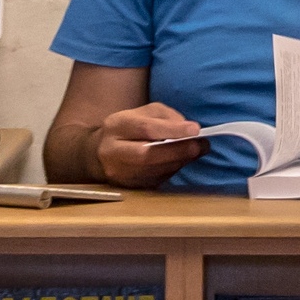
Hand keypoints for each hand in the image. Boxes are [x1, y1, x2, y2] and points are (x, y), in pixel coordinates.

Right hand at [90, 100, 206, 185]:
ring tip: (195, 152)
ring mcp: (120, 174)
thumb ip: (165, 116)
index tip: (195, 129)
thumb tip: (188, 130)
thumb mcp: (143, 112)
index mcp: (116, 126)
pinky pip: (156, 181)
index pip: (145, 129)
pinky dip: (172, 170)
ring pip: (154, 171)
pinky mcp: (129, 187)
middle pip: (147, 155)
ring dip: (179, 162)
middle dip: (178, 151)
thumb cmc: (128, 129)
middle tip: (200, 146)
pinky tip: (180, 161)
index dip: (172, 130)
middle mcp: (113, 152)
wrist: (99, 154)